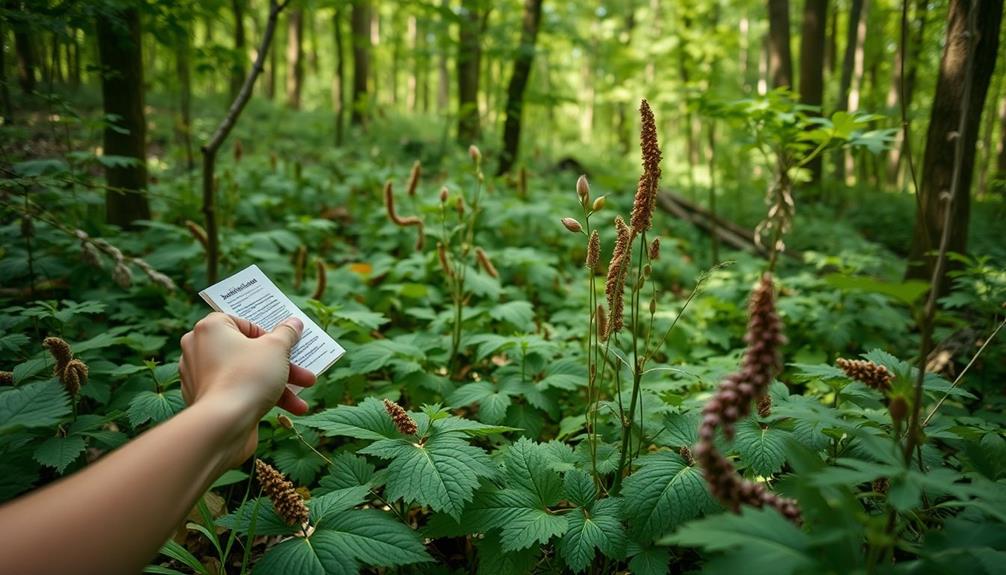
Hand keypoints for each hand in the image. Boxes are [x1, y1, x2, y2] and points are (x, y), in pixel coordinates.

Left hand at [178, 312, 316, 465]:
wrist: (223, 426)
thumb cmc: (247, 377)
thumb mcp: (277, 348)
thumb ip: (287, 333)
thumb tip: (294, 323)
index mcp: (211, 328)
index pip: (244, 323)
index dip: (270, 335)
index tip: (287, 346)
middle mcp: (199, 349)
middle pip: (248, 351)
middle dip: (281, 365)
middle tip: (304, 374)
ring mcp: (200, 377)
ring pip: (245, 374)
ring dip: (277, 385)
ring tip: (301, 401)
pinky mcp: (205, 401)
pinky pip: (237, 392)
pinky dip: (259, 398)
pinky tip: (287, 409)